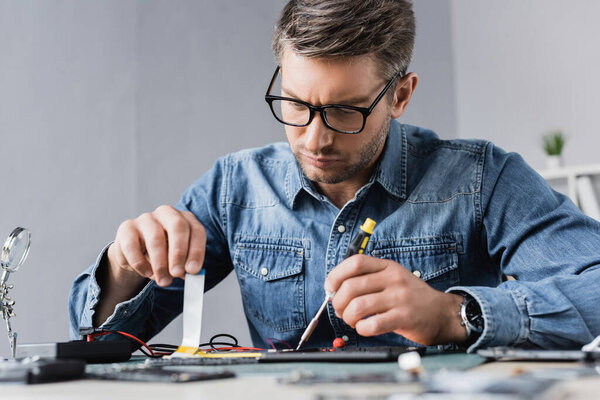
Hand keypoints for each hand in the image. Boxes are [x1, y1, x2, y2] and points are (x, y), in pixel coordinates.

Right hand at [107, 205, 205, 286]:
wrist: (136, 256)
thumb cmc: (164, 256)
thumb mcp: (177, 261)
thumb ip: (185, 267)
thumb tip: (189, 275)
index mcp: (185, 219)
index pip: (196, 230)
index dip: (196, 250)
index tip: (193, 270)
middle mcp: (167, 213)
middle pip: (177, 226)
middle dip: (179, 252)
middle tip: (177, 273)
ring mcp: (146, 218)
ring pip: (155, 237)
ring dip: (160, 263)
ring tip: (163, 281)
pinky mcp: (127, 227)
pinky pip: (132, 245)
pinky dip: (140, 263)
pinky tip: (146, 273)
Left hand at [324, 254, 465, 345]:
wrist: (442, 313)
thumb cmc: (411, 297)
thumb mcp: (393, 278)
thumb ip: (369, 280)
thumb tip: (335, 290)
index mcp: (387, 267)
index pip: (355, 262)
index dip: (336, 275)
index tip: (330, 288)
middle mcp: (393, 279)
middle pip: (351, 287)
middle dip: (338, 302)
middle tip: (341, 310)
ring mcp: (399, 298)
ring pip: (358, 306)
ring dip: (348, 317)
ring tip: (353, 321)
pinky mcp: (404, 318)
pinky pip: (372, 324)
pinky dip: (362, 329)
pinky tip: (365, 328)